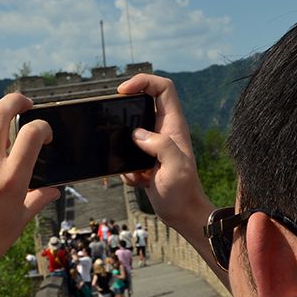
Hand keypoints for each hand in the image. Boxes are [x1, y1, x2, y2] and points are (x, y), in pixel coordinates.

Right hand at [116, 74, 212, 236]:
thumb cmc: (182, 192)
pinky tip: (136, 180)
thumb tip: (136, 134)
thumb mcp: (175, 167)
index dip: (143, 81)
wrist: (182, 215)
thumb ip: (160, 146)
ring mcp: (154, 144)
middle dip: (126, 110)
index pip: (163, 88)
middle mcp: (164, 131)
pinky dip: (124, 165)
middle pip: (145, 102)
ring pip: (132, 128)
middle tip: (113, 122)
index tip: (123, 91)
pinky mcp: (145, 159)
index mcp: (174, 126)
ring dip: (121, 141)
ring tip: (127, 162)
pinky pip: (127, 151)